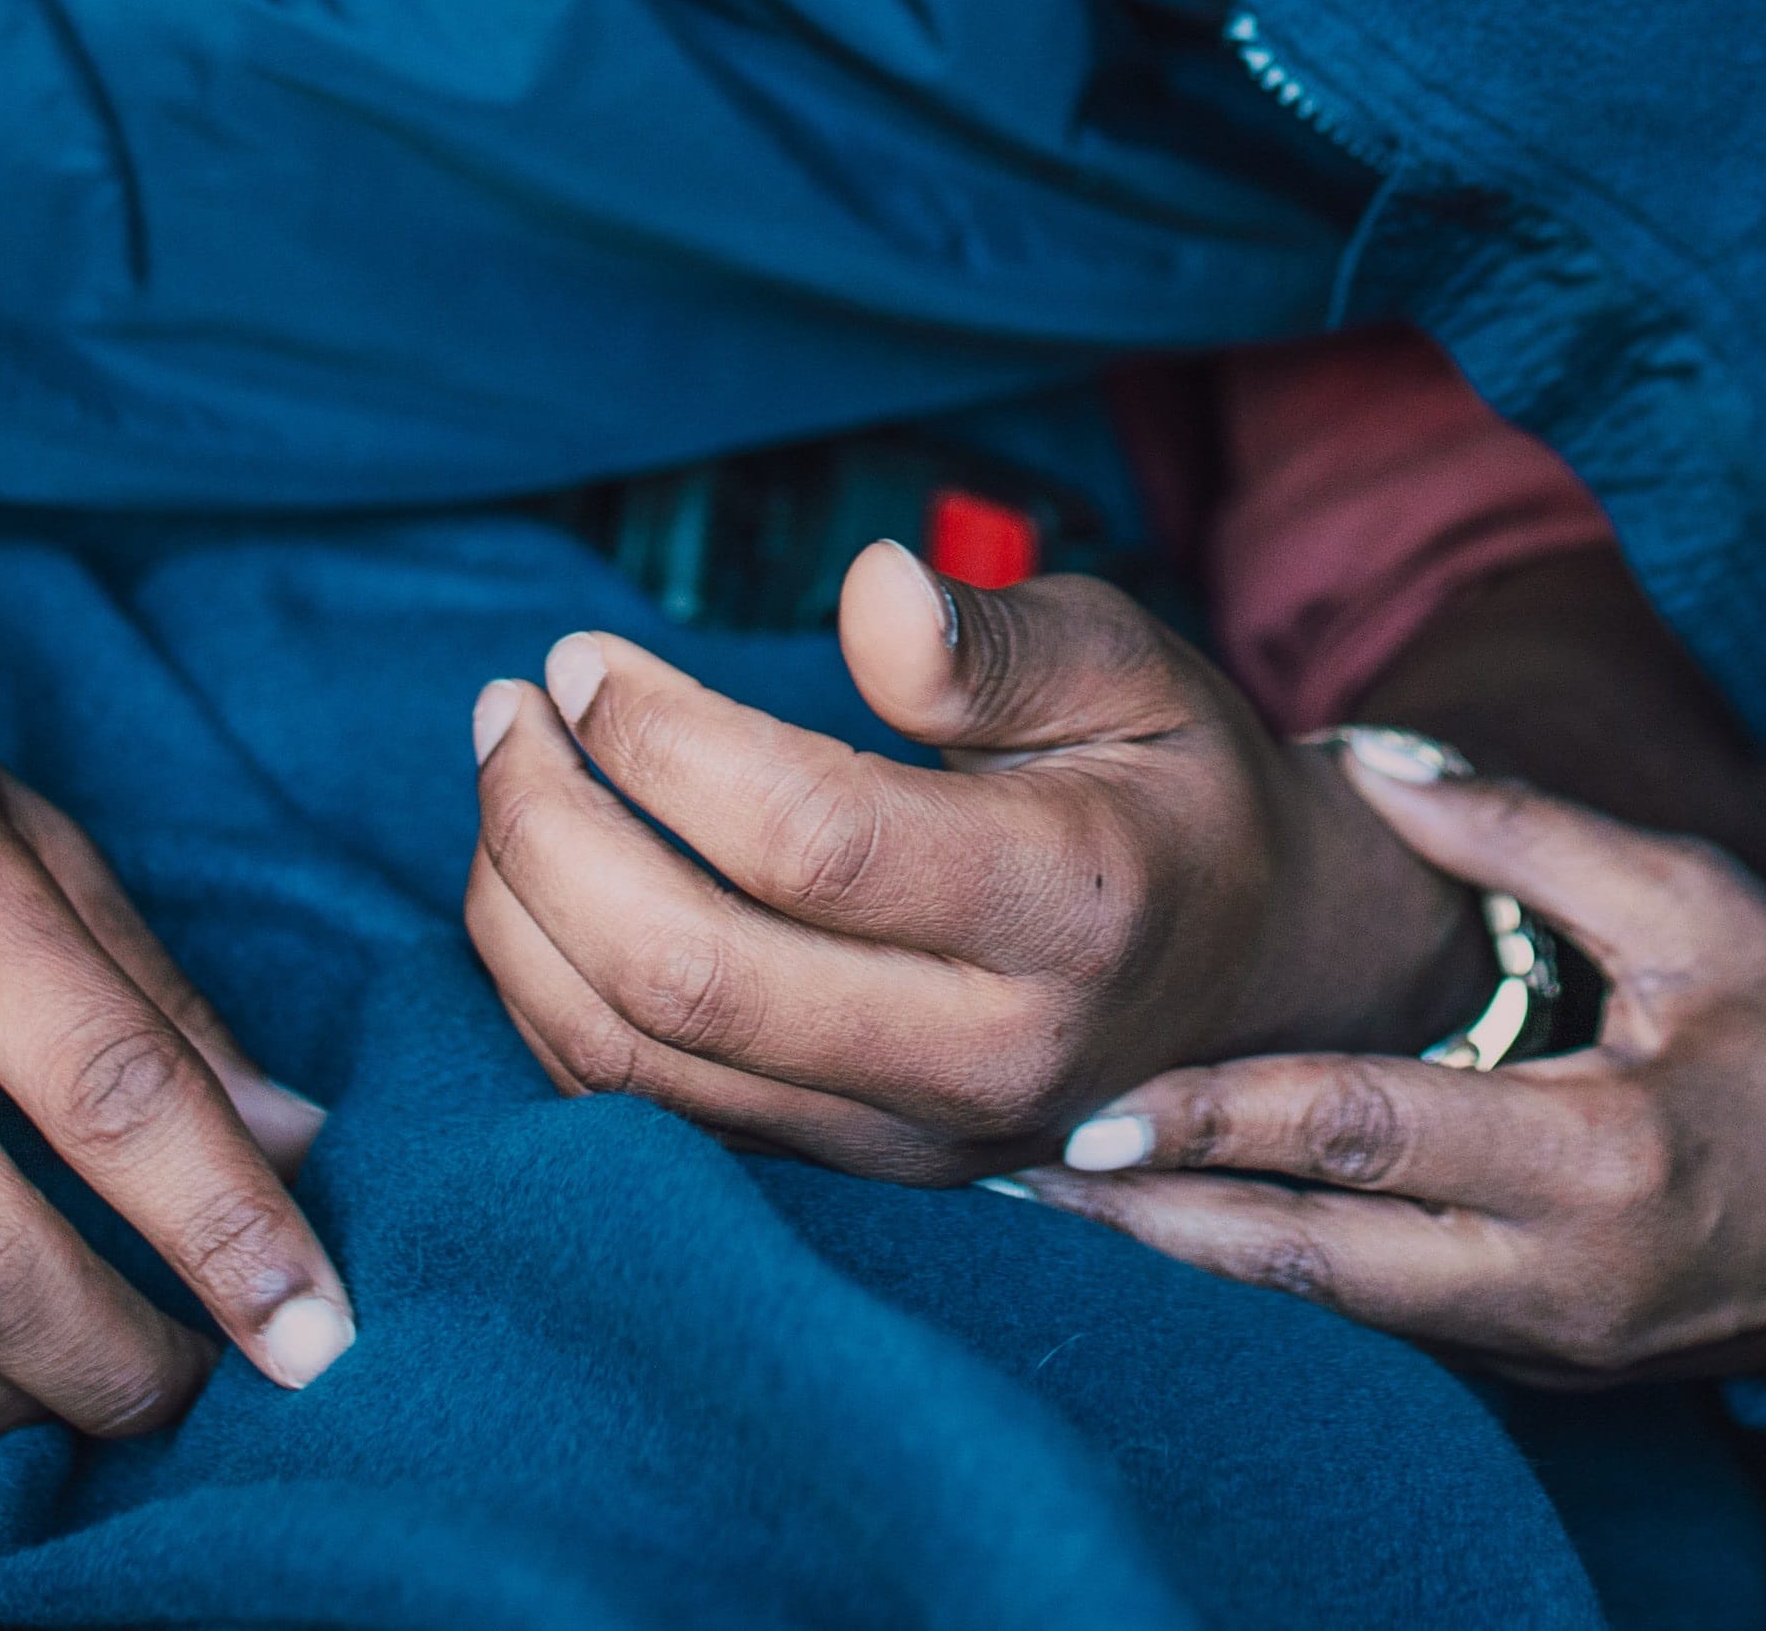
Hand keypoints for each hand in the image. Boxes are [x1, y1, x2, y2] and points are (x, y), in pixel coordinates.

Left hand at [457, 539, 1493, 1179]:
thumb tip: (870, 591)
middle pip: (687, 971)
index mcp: (1068, 910)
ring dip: (523, 914)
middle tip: (507, 707)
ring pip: (637, 1061)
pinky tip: (541, 888)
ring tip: (505, 777)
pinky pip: (642, 1113)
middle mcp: (984, 1057)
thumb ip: (998, 641)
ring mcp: (907, 1140)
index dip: (658, 740)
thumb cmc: (1176, 791)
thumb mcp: (1135, 670)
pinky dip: (549, 1001)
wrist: (1261, 977)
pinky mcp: (848, 1173)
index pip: (806, 840)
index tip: (585, 656)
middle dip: (549, 827)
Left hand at [1018, 745, 1765, 1390]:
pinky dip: (1282, 1273)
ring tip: (1067, 1201)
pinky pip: (1385, 1320)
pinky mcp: (1543, 1364)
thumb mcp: (1698, 908)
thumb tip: (1372, 766)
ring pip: (1332, 1307)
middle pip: (1307, 1259)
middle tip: (1022, 1172)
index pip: (1358, 1135)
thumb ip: (1527, 837)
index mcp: (1592, 1158)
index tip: (1090, 1108)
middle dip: (1155, 1221)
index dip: (1213, 1119)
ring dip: (1199, 1254)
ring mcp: (1545, 1340)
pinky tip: (1194, 1227)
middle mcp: (1553, 1276)